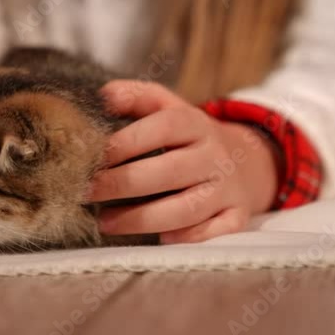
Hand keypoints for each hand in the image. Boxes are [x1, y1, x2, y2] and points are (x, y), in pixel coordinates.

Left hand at [90, 80, 278, 243]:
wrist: (247, 160)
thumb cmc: (190, 136)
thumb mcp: (169, 108)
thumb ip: (137, 97)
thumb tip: (105, 95)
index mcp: (196, 124)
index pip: (163, 127)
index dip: (127, 142)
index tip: (94, 156)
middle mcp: (214, 156)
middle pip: (169, 171)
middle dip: (122, 184)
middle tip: (87, 192)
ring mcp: (227, 188)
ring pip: (186, 209)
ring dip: (141, 219)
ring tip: (105, 222)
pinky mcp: (236, 216)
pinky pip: (213, 233)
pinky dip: (186, 238)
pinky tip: (158, 238)